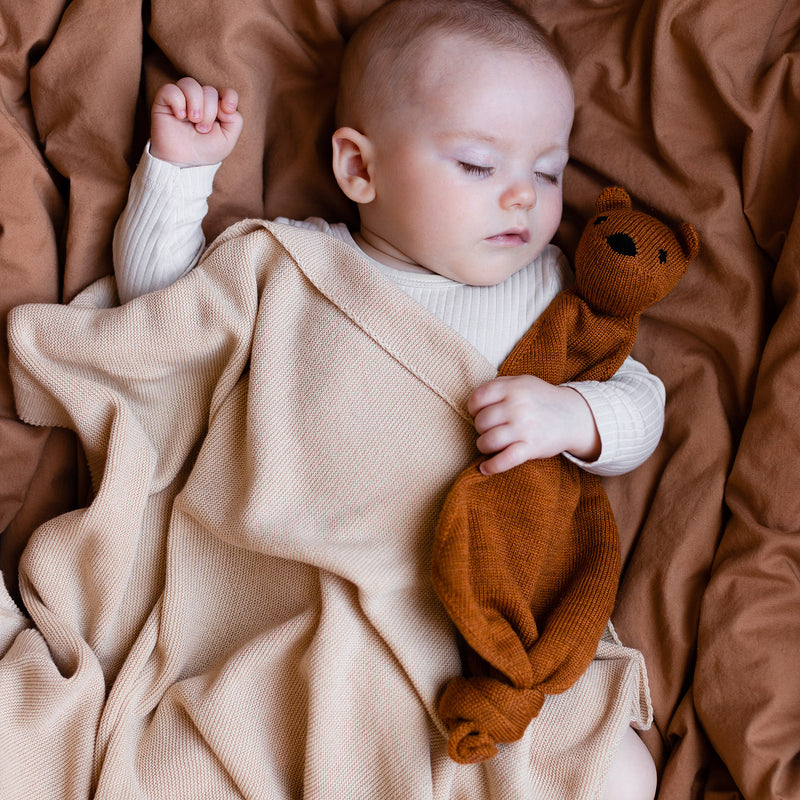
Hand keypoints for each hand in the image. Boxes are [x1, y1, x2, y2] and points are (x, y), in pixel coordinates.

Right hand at [150, 77, 243, 167]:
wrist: (183, 162)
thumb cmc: (204, 151)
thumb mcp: (227, 139)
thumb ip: (235, 120)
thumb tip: (224, 104)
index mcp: (216, 108)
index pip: (226, 91)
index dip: (229, 97)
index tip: (227, 110)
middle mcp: (199, 100)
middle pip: (209, 90)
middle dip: (210, 112)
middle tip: (202, 129)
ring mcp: (181, 98)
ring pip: (190, 84)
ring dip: (195, 104)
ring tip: (193, 121)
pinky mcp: (164, 100)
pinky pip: (171, 89)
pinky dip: (178, 102)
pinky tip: (179, 116)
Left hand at [468, 375, 600, 474]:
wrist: (574, 416)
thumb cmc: (541, 399)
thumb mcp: (522, 382)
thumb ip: (498, 386)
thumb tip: (474, 402)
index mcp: (513, 388)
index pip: (478, 398)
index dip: (473, 408)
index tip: (478, 412)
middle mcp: (518, 406)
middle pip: (481, 422)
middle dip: (481, 428)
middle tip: (490, 429)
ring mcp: (525, 428)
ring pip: (488, 441)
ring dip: (484, 446)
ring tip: (489, 445)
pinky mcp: (531, 448)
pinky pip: (505, 460)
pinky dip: (491, 466)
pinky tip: (485, 468)